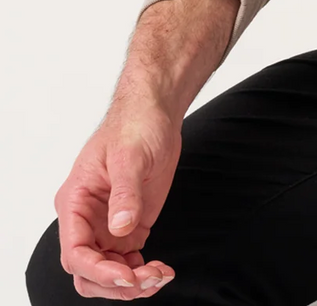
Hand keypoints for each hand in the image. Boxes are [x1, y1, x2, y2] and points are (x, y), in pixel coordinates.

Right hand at [53, 102, 181, 297]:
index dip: (97, 271)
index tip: (126, 275)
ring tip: (160, 276)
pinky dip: (142, 274)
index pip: (75, 252)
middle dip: (116, 284)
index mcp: (75, 202)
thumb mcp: (130, 156)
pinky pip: (127, 263)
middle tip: (147, 281)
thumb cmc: (135, 124)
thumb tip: (119, 228)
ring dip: (131, 284)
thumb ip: (125, 193)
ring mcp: (107, 226)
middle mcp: (86, 220)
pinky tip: (161, 271)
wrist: (157, 112)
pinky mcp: (129, 227)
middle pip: (88, 272)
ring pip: (108, 273)